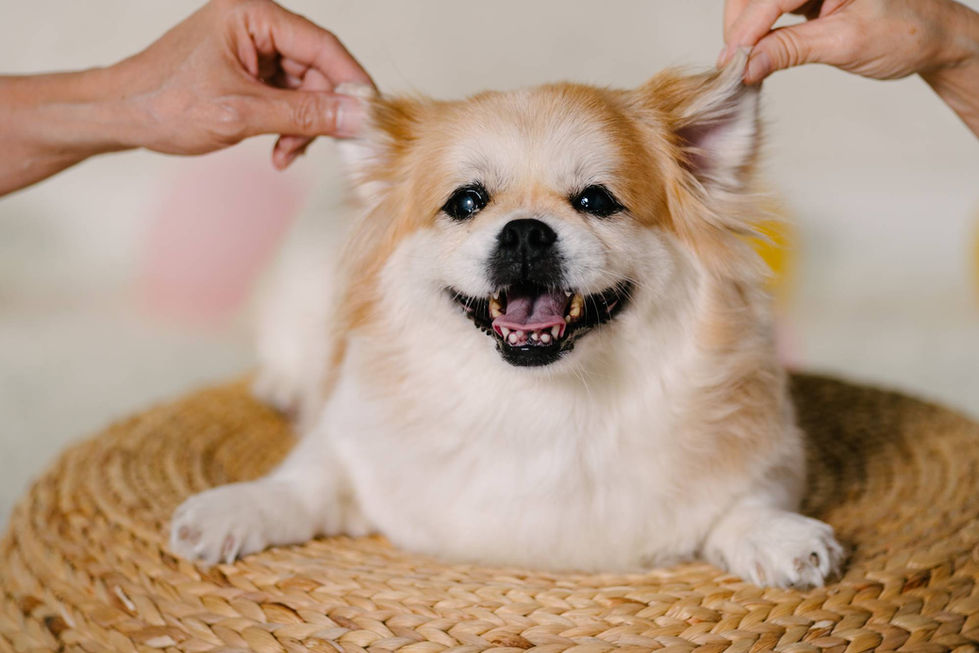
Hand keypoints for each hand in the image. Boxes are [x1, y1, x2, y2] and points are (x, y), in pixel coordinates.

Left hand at [0, 0, 374, 195]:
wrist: (120, 115)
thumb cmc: (165, 103)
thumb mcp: (243, 113)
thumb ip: (304, 115)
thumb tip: (356, 118)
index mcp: (252, 15)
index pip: (322, 45)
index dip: (351, 82)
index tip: (370, 116)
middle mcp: (256, 26)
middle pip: (317, 69)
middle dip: (320, 113)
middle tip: (321, 148)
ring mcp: (252, 50)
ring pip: (305, 89)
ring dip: (302, 127)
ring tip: (285, 155)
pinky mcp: (248, 73)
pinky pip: (286, 99)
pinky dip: (287, 127)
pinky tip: (277, 151)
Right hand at [718, 0, 978, 135]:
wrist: (933, 38)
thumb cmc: (906, 33)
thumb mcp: (844, 43)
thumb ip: (791, 50)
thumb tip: (748, 66)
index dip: (746, 29)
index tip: (730, 62)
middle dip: (741, 27)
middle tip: (735, 65)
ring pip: (758, 1)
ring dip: (746, 30)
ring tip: (745, 63)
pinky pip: (770, 7)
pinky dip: (759, 31)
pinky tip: (758, 52)